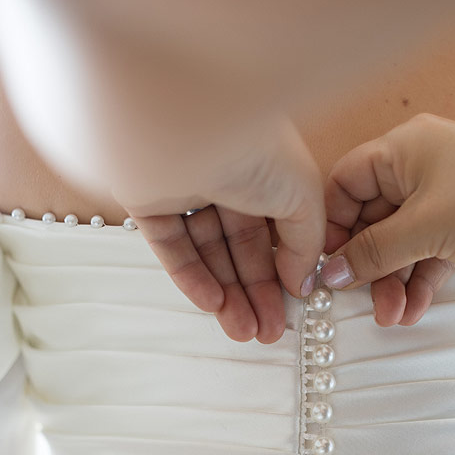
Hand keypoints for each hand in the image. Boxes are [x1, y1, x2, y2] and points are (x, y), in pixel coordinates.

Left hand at [127, 116, 325, 343]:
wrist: (188, 121)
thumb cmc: (253, 145)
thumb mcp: (304, 196)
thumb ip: (307, 243)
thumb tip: (301, 281)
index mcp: (265, 168)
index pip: (273, 230)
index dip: (282, 272)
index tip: (290, 308)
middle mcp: (225, 175)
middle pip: (240, 247)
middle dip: (255, 293)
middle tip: (266, 333)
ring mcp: (184, 186)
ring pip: (206, 252)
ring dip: (226, 294)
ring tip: (242, 330)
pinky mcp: (148, 197)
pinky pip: (171, 246)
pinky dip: (192, 277)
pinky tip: (213, 304)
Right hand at [322, 113, 454, 325]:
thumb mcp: (425, 229)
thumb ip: (373, 252)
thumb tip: (331, 272)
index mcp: (405, 148)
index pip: (346, 182)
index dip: (333, 225)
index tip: (327, 264)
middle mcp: (423, 166)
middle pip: (372, 219)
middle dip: (367, 264)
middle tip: (362, 300)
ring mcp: (447, 197)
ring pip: (401, 242)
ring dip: (393, 280)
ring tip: (392, 316)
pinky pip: (429, 254)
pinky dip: (419, 281)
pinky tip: (413, 310)